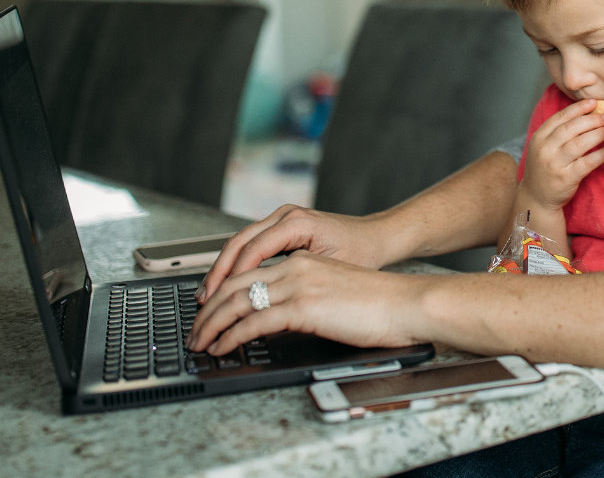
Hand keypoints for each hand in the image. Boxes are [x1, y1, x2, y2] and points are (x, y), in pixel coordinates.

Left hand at [188, 250, 427, 355]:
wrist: (405, 303)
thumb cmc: (378, 303)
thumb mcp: (332, 291)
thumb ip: (302, 297)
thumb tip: (273, 320)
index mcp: (303, 259)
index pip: (249, 268)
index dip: (222, 289)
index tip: (208, 310)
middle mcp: (296, 265)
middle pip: (235, 282)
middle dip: (207, 308)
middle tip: (194, 330)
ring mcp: (299, 283)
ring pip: (237, 300)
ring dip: (211, 324)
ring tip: (199, 342)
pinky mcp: (304, 305)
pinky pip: (254, 320)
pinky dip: (231, 336)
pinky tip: (223, 348)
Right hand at [198, 204, 387, 303]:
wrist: (377, 237)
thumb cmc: (361, 253)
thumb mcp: (331, 272)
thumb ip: (297, 285)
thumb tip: (263, 311)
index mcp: (298, 223)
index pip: (253, 249)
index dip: (231, 278)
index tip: (217, 303)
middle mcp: (286, 216)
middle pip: (239, 243)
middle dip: (218, 275)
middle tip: (203, 304)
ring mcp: (282, 218)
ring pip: (240, 243)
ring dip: (222, 271)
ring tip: (207, 299)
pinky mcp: (282, 227)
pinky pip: (250, 245)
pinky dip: (235, 265)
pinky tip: (225, 286)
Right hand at [518, 99, 603, 211]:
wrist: (536, 197)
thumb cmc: (545, 168)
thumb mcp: (544, 146)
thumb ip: (559, 131)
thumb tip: (585, 112)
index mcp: (539, 137)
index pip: (560, 117)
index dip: (578, 108)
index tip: (594, 103)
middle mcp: (545, 148)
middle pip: (571, 128)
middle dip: (591, 119)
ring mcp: (554, 164)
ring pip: (580, 143)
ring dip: (598, 134)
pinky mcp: (565, 178)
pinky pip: (587, 162)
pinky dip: (600, 154)